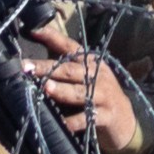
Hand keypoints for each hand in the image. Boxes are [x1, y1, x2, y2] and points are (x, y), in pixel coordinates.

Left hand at [18, 32, 144, 153]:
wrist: (126, 120)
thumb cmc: (99, 96)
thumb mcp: (87, 77)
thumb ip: (65, 69)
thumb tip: (33, 64)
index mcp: (91, 63)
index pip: (71, 46)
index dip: (53, 37)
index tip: (34, 30)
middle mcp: (98, 75)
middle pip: (70, 69)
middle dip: (48, 68)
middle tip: (27, 67)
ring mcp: (103, 95)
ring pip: (80, 92)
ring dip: (62, 90)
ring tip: (47, 88)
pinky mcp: (106, 116)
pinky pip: (88, 118)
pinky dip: (75, 121)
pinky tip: (63, 123)